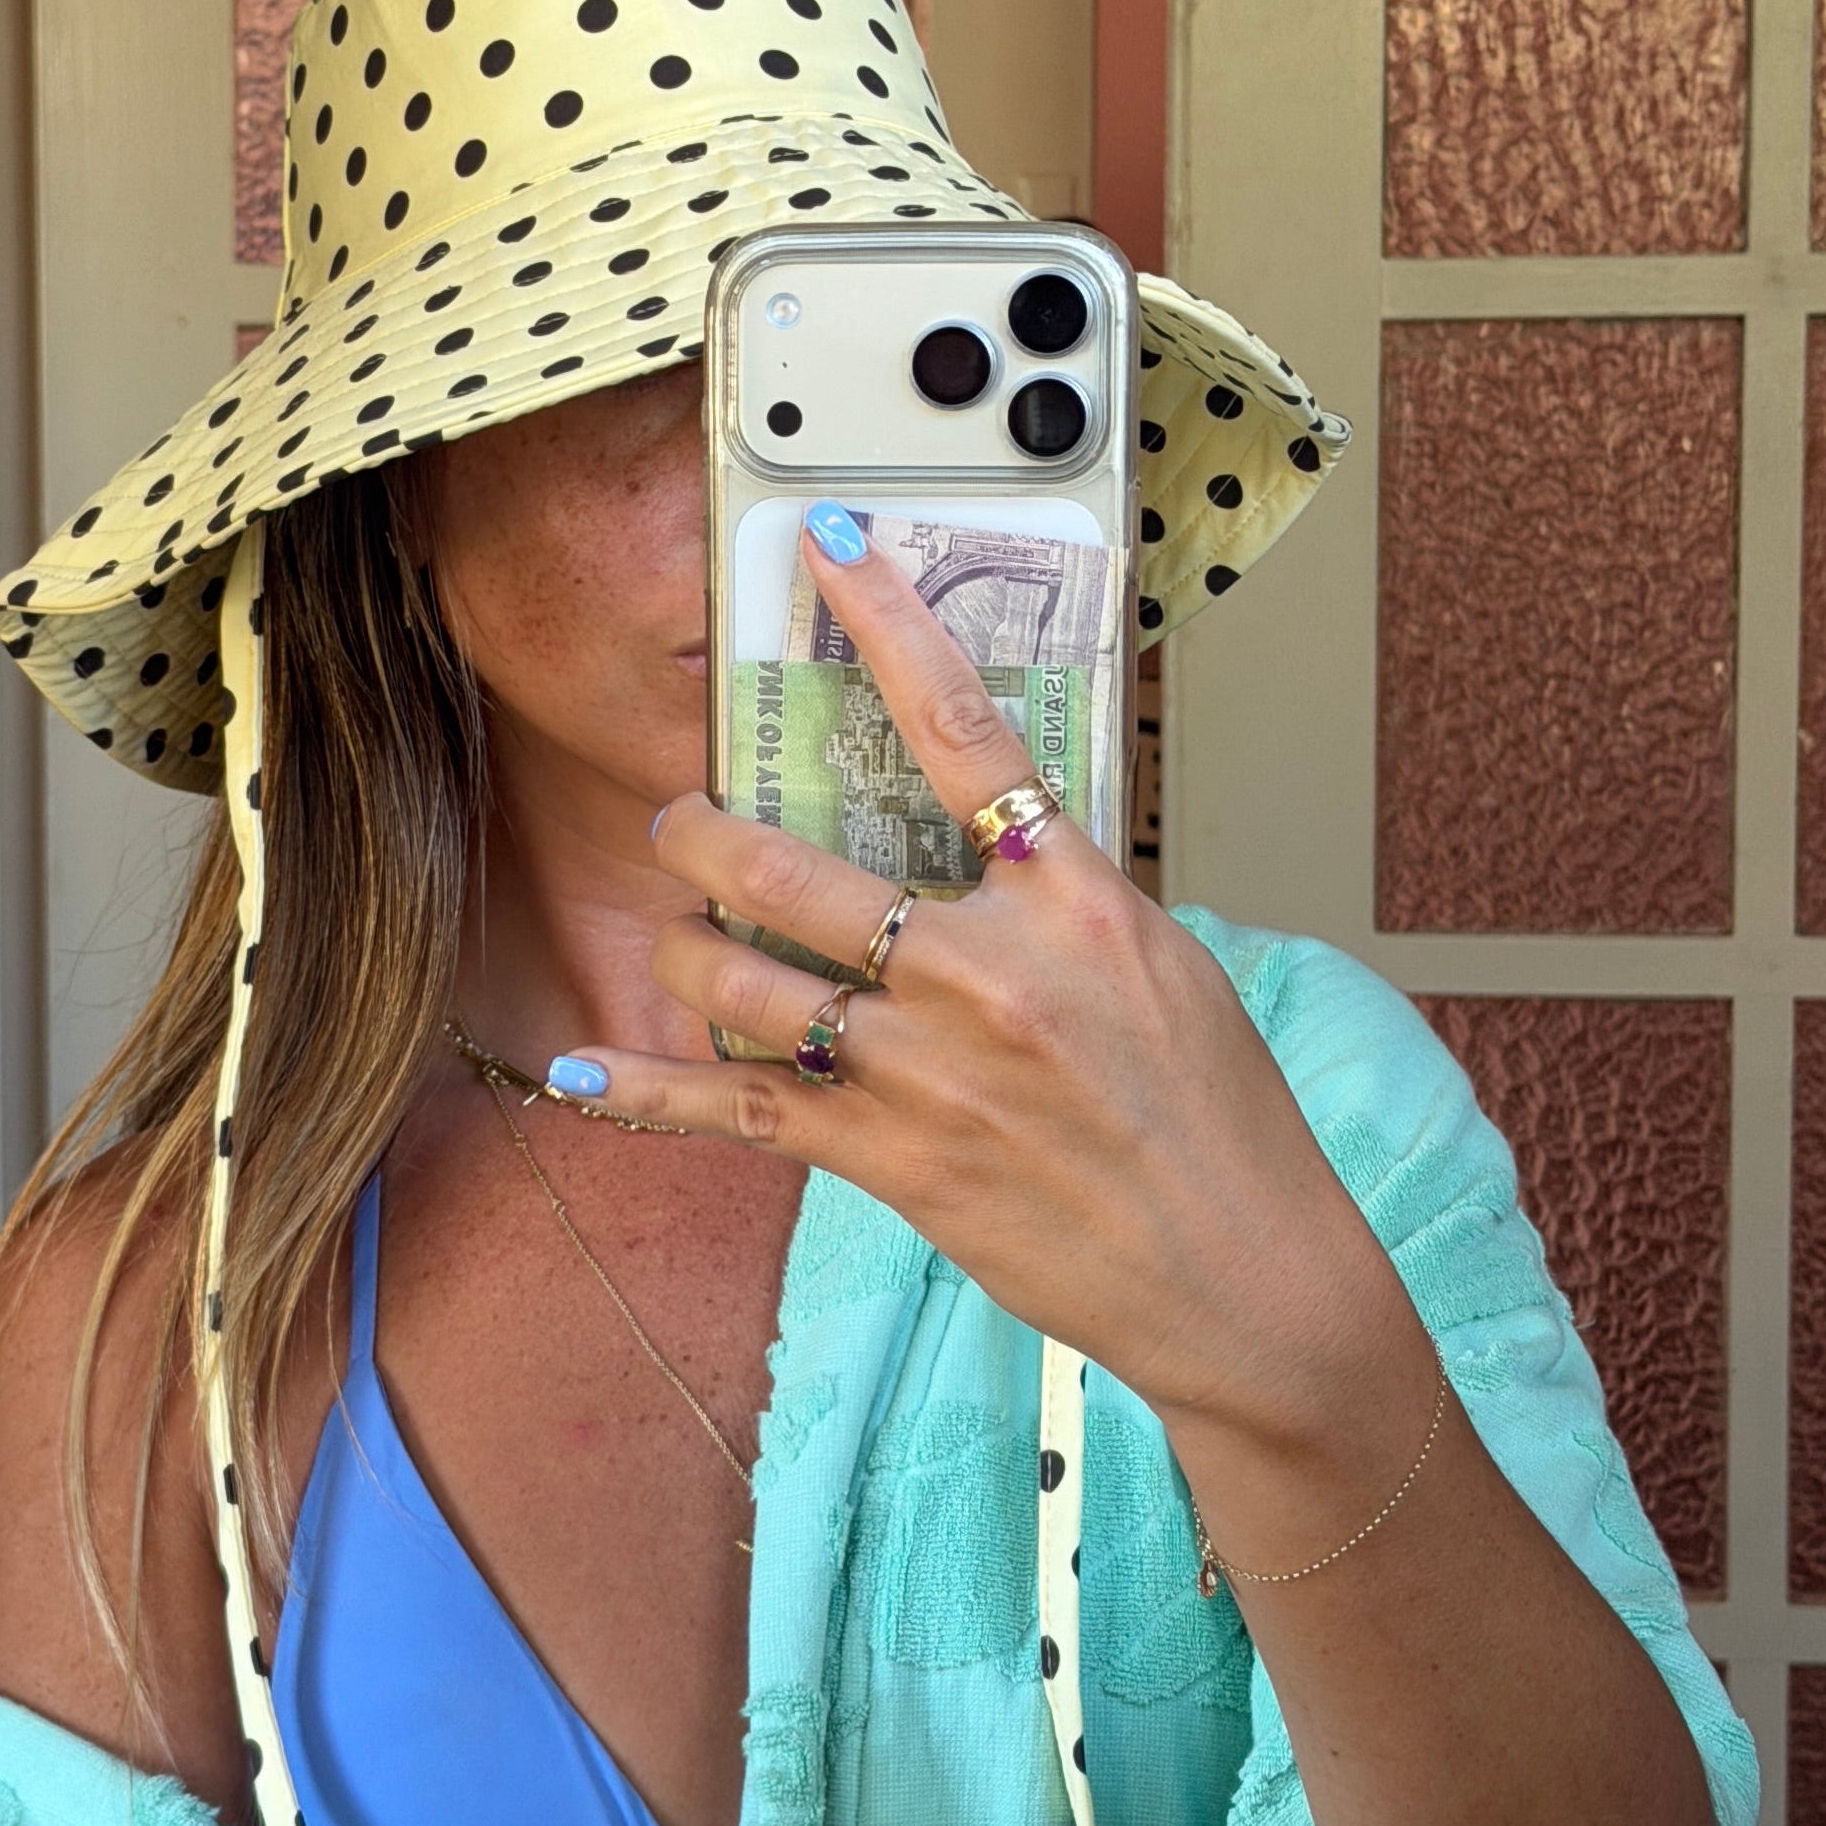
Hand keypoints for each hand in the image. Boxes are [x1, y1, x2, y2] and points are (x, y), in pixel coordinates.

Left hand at [559, 516, 1423, 1465]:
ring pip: (746, 979)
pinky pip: (739, 1109)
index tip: (832, 557)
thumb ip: (1061, 898)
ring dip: (689, 947)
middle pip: (795, 867)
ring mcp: (926, 1067)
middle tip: (683, 822)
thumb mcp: (1163, 965)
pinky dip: (649, 1093)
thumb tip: (986, 841)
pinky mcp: (889, 1156)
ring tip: (681, 933)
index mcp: (1072, 900)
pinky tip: (587, 1075)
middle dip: (708, 835)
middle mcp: (987, 971)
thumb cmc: (1216, 1121)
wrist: (1238, 1269)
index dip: (886, 629)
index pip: (963, 730)